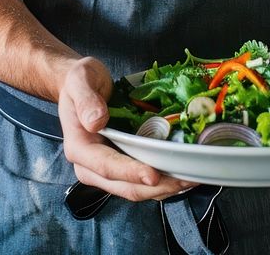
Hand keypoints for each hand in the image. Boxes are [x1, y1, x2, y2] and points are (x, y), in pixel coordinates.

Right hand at [58, 56, 195, 200]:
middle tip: (185, 179)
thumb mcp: (80, 80)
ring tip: (190, 178)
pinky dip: (162, 180)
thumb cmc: (80, 82)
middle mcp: (91, 166)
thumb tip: (96, 121)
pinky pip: (141, 180)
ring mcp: (106, 170)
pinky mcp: (120, 166)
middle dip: (156, 186)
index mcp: (79, 147)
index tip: (153, 174)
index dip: (130, 172)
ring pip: (136, 189)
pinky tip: (181, 173)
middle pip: (125, 186)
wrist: (80, 87)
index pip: (106, 166)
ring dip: (164, 187)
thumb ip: (86, 99)